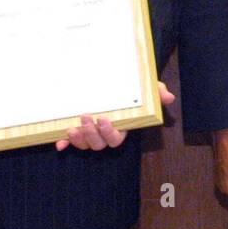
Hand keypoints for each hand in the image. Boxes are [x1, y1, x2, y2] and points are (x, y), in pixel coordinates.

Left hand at [55, 82, 175, 151]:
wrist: (116, 83)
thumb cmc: (133, 89)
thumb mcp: (145, 88)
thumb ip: (156, 92)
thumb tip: (168, 97)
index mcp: (121, 127)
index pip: (116, 138)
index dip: (109, 132)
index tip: (104, 118)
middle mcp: (105, 133)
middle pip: (99, 144)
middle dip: (91, 134)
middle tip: (86, 117)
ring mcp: (91, 133)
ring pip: (85, 145)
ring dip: (78, 140)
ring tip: (72, 127)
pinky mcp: (77, 129)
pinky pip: (70, 142)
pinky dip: (64, 143)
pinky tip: (59, 143)